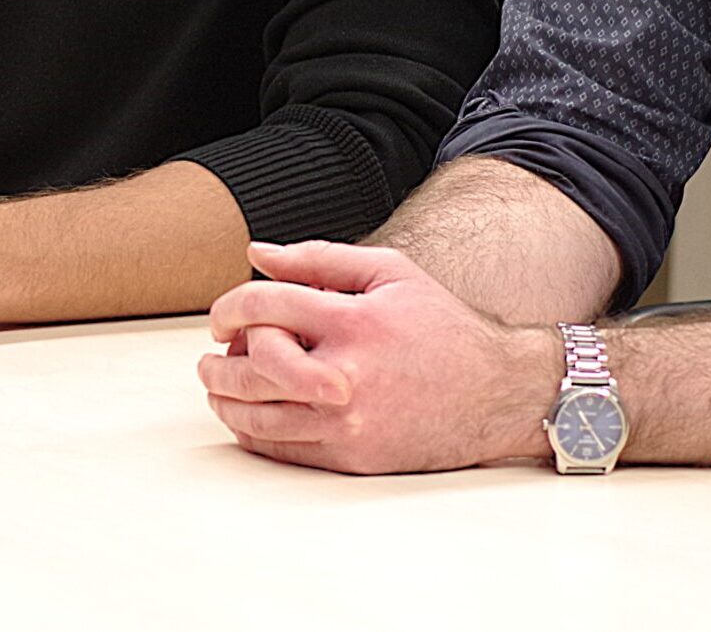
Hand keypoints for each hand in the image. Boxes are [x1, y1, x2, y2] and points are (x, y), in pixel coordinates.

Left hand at [198, 241, 559, 473]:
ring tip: (218, 387)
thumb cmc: (442, 325)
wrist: (499, 393)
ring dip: (226, 400)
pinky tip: (248, 417)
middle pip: (252, 367)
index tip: (222, 317)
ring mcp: (349, 422)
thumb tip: (257, 252)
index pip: (263, 307)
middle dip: (218, 360)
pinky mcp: (355, 458)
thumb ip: (317, 258)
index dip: (228, 308)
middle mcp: (346, 375)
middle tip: (211, 355)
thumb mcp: (388, 272)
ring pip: (259, 416)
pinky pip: (284, 450)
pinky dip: (254, 434)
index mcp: (353, 320)